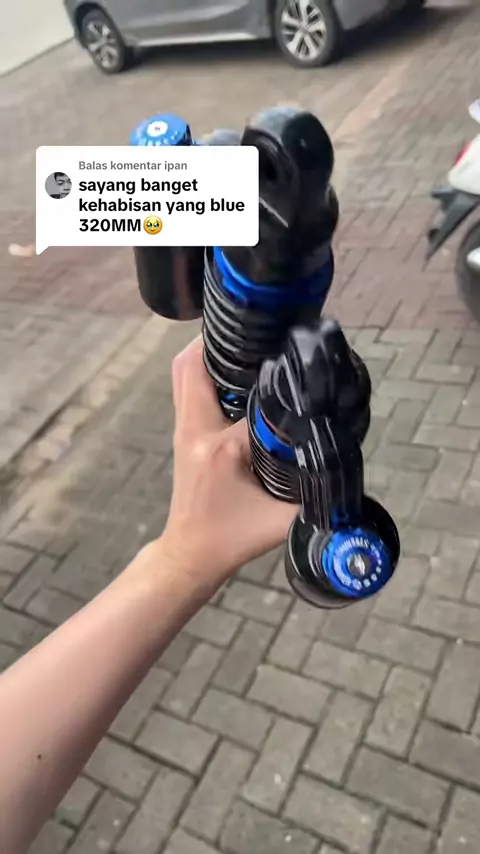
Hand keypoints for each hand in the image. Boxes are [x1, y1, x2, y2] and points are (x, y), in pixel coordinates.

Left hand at [158, 336, 297, 592]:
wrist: (190, 554)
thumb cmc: (233, 538)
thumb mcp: (281, 521)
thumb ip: (314, 495)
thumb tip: (347, 467)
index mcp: (221, 448)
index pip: (253, 400)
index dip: (278, 380)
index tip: (297, 358)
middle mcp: (196, 430)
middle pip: (194, 364)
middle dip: (223, 341)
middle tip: (259, 333)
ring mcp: (183, 429)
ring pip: (184, 371)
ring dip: (209, 351)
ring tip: (246, 344)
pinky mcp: (183, 433)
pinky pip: (186, 386)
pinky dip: (205, 369)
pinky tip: (235, 371)